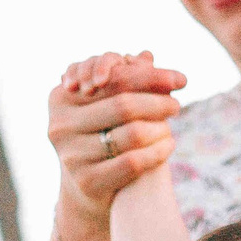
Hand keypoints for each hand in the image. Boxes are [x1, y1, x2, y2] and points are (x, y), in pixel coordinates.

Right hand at [48, 50, 185, 240]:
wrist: (88, 185)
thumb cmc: (100, 134)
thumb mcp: (107, 105)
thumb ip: (125, 81)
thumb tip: (148, 56)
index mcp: (62, 97)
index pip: (114, 79)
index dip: (149, 76)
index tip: (180, 79)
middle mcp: (60, 124)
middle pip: (123, 105)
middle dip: (157, 102)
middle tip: (177, 105)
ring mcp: (71, 155)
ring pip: (132, 134)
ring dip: (160, 128)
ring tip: (171, 127)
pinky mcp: (87, 181)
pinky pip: (134, 163)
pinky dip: (158, 152)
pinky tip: (169, 145)